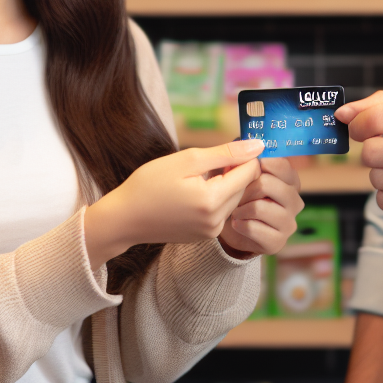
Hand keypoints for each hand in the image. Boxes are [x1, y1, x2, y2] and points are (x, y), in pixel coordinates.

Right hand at [84, 140, 263, 268]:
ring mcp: (211, 232)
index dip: (242, 156)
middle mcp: (217, 221)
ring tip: (197, 178)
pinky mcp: (205, 237)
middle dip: (233, 170)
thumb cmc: (150, 184)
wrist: (124, 218)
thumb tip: (258, 145)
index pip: (251, 172)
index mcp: (213, 200)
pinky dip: (214, 198)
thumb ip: (225, 153)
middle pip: (244, 186)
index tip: (225, 149)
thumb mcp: (187, 160)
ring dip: (224, 184)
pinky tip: (192, 193)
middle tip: (206, 163)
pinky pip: (221, 212)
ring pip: (234, 199)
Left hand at [219, 156, 303, 257]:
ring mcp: (289, 223)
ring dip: (241, 208)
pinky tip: (237, 223)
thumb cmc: (238, 195)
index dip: (262, 163)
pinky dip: (240, 224)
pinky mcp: (278, 242)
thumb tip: (245, 141)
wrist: (231, 228)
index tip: (248, 166)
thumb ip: (244, 157)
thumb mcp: (239, 172)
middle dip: (245, 188)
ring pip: (259, 207)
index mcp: (290, 181)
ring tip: (235, 210)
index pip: (282, 165)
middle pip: (267, 184)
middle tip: (236, 193)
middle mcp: (295, 201)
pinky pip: (253, 228)